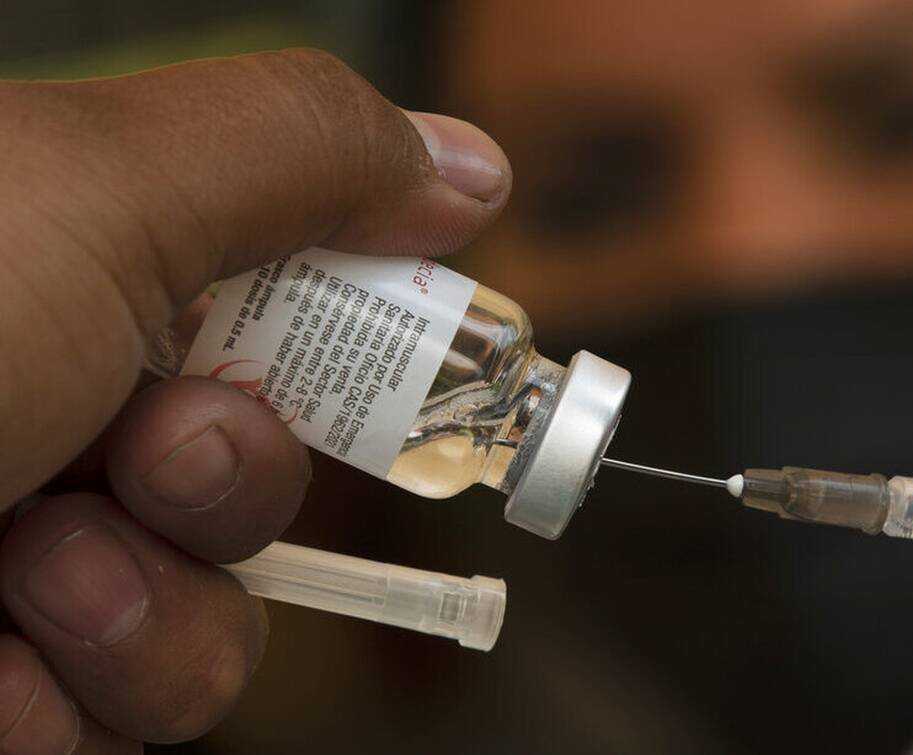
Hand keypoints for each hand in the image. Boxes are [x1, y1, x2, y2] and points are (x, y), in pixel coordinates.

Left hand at [0, 49, 509, 750]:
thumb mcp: (86, 192)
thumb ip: (297, 155)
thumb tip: (466, 161)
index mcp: (63, 261)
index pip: (276, 290)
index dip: (366, 329)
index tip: (422, 356)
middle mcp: (43, 397)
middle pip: (256, 460)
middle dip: (238, 473)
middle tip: (160, 446)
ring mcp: (13, 548)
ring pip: (211, 607)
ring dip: (157, 598)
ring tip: (30, 561)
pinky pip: (129, 706)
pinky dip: (78, 689)